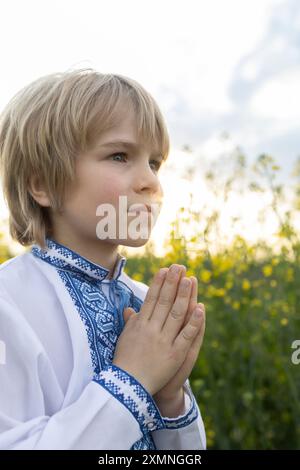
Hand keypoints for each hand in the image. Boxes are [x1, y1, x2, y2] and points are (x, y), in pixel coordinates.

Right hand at [113, 264, 202, 395]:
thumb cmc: (125, 360)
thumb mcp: (125, 338)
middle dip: (172, 283)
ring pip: (176, 314)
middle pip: (165, 302)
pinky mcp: (175, 354)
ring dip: (184, 296)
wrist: (129, 386)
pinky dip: (194, 322)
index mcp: (140, 324)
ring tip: (190, 280)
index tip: (165, 269)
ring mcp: (164, 341)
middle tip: (179, 266)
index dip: (159, 283)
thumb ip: (131, 322)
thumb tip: (130, 308)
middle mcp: (152, 329)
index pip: (151, 299)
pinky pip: (186, 335)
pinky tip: (201, 308)